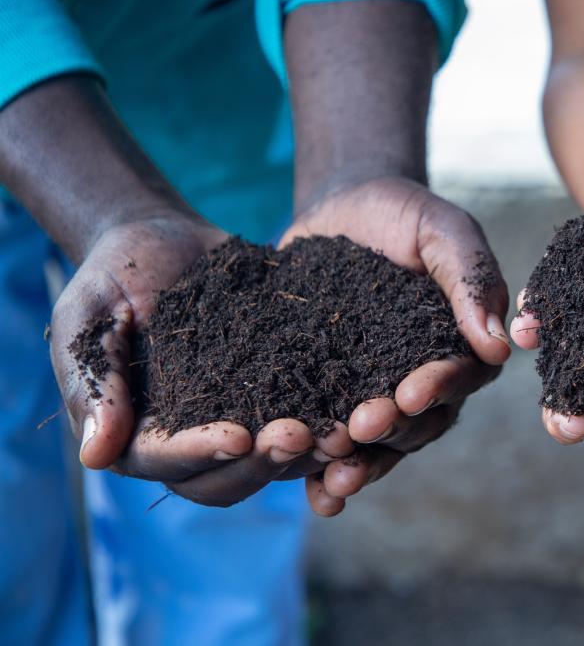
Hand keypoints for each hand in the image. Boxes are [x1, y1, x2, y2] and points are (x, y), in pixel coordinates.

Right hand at [49, 215, 356, 509]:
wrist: (161, 239)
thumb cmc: (110, 279)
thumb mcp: (87, 323)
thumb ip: (94, 385)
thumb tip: (95, 458)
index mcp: (139, 437)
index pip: (166, 462)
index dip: (200, 454)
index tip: (235, 437)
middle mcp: (192, 442)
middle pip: (227, 477)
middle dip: (264, 463)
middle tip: (300, 436)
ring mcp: (238, 420)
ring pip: (273, 460)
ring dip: (307, 454)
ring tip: (341, 431)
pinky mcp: (278, 392)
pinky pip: (307, 416)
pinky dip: (332, 420)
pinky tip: (362, 407)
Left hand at [279, 176, 509, 515]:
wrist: (341, 206)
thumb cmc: (403, 212)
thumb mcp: (442, 229)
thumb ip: (470, 278)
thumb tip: (500, 347)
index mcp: (460, 345)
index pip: (459, 377)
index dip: (438, 389)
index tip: (410, 395)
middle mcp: (426, 379)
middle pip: (420, 423)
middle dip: (391, 431)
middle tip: (359, 429)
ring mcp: (378, 393)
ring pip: (380, 444)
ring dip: (361, 466)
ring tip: (333, 481)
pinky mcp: (333, 397)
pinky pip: (334, 443)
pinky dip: (324, 474)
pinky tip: (312, 495)